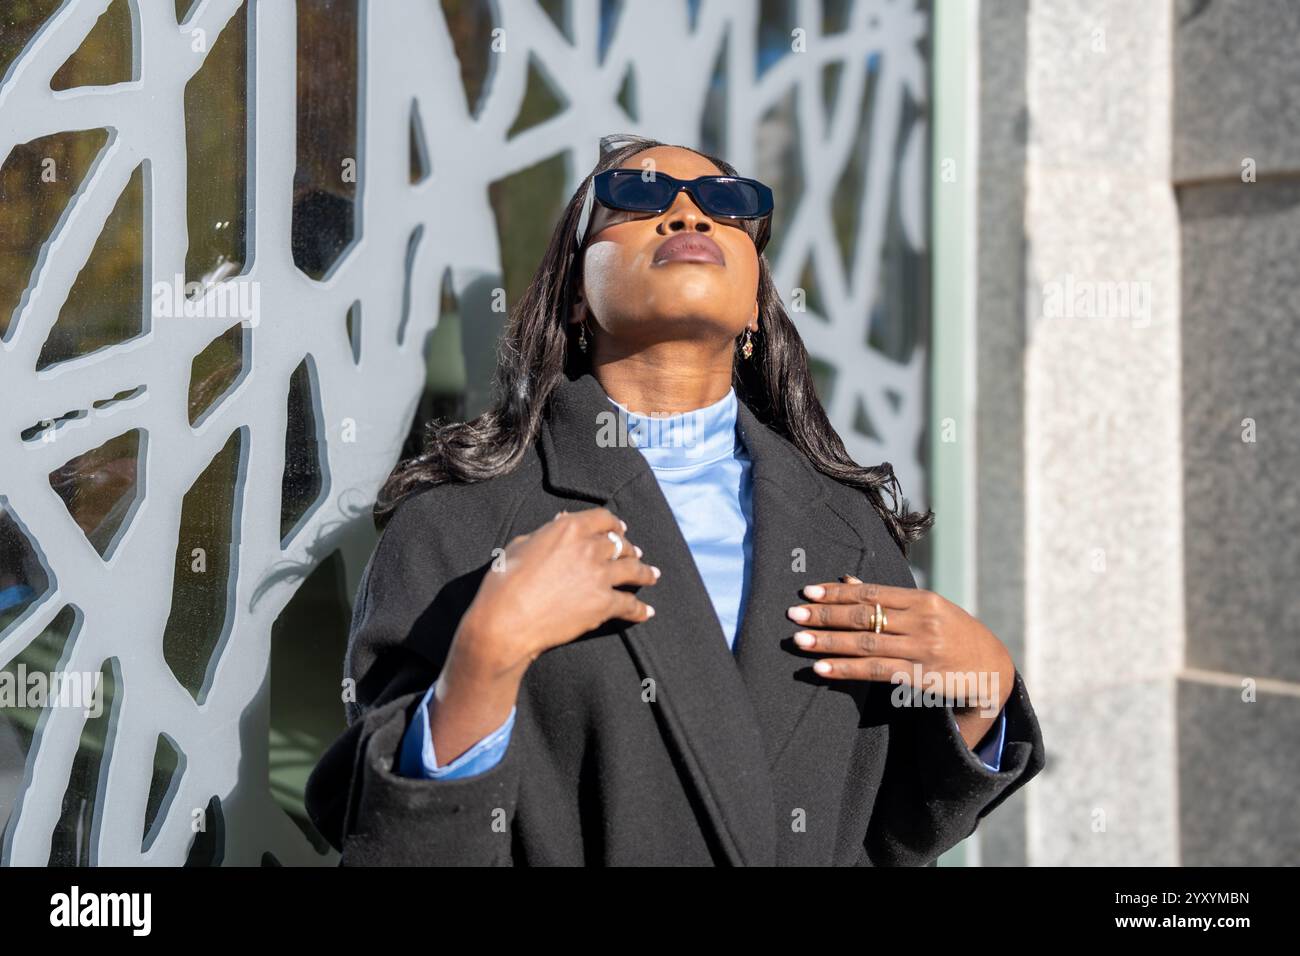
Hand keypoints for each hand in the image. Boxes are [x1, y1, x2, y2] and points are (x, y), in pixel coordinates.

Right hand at [457, 506, 659, 677]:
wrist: (506, 621)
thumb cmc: (504, 583)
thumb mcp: (520, 545)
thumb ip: (546, 532)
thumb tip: (562, 520)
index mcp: (568, 528)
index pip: (603, 519)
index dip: (615, 524)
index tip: (620, 529)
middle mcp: (589, 548)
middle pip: (620, 544)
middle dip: (629, 548)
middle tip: (634, 553)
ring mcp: (600, 576)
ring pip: (633, 570)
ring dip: (645, 573)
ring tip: (652, 576)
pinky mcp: (604, 604)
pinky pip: (630, 605)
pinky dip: (640, 609)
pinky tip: (647, 612)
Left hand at [785, 574, 1014, 752]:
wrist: (993, 669)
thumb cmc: (953, 634)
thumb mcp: (928, 609)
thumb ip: (887, 598)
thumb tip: (846, 582)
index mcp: (922, 599)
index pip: (871, 593)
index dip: (836, 593)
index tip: (808, 592)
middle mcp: (922, 621)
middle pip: (864, 615)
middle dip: (825, 614)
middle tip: (793, 614)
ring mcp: (922, 649)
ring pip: (866, 643)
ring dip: (828, 642)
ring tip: (799, 641)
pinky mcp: (921, 676)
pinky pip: (876, 671)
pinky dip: (846, 669)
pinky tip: (822, 669)